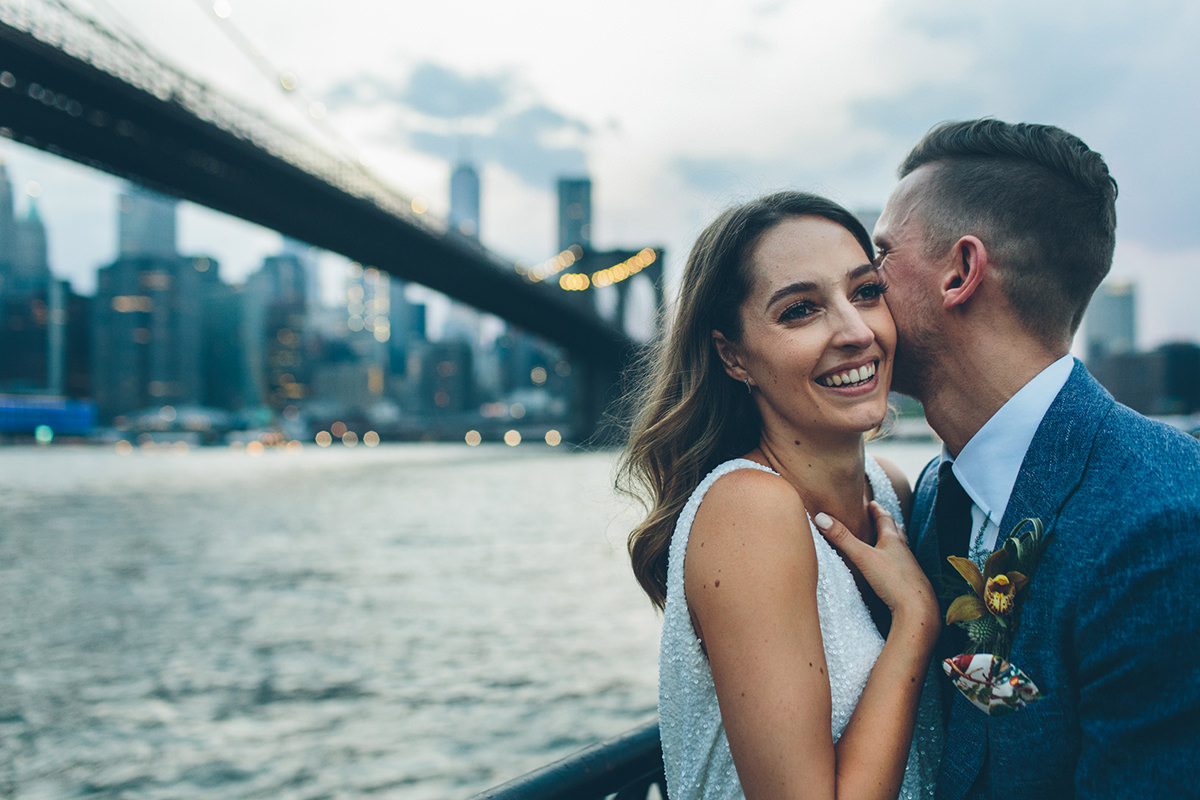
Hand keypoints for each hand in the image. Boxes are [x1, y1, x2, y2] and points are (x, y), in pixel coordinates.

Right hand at [813, 502, 937, 631]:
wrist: (917, 609)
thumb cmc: (893, 580)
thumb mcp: (863, 557)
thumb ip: (842, 538)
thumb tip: (820, 517)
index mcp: (893, 541)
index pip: (885, 519)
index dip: (877, 510)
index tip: (872, 503)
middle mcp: (904, 551)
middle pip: (896, 531)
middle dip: (887, 523)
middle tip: (880, 516)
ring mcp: (909, 568)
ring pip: (901, 549)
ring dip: (893, 542)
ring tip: (887, 540)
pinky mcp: (910, 583)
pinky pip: (902, 566)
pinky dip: (895, 561)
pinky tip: (891, 569)